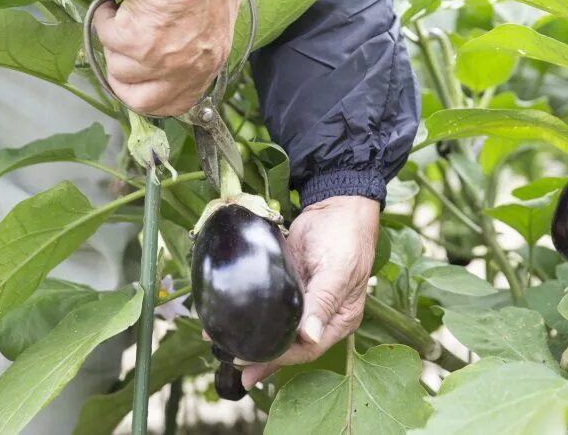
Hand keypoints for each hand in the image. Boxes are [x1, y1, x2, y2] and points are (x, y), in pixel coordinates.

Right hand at [93, 0, 242, 115]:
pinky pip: (105, 36)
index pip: (177, 103)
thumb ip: (201, 39)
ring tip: (121, 17)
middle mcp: (183, 70)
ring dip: (115, 43)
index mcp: (208, 64)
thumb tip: (185, 39)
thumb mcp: (218, 15)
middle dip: (124, 81)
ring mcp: (156, 59)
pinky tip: (113, 5)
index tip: (141, 81)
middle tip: (121, 54)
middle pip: (141, 101)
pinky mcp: (132, 41)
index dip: (153, 95)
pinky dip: (104, 19)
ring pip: (118, 68)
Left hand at [239, 196, 379, 388]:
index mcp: (337, 319)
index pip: (306, 349)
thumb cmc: (345, 238)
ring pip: (276, 326)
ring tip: (222, 344)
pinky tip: (231, 315)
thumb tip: (308, 337)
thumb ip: (322, 303)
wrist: (336, 204)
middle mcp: (320, 315)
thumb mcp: (338, 272)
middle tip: (231, 362)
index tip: (251, 362)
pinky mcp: (288, 283)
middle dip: (261, 356)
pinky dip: (252, 311)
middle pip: (288, 344)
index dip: (279, 358)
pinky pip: (269, 303)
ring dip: (253, 336)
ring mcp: (303, 299)